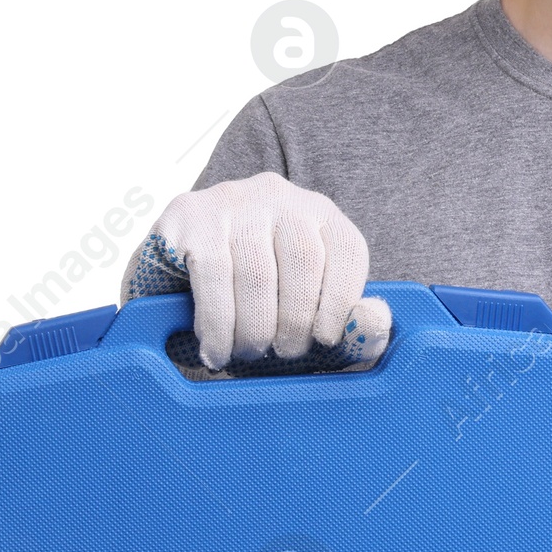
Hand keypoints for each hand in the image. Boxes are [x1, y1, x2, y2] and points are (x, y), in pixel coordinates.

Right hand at [120, 173, 390, 371]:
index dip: (341, 303)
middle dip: (294, 322)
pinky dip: (218, 323)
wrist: (174, 266)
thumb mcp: (304, 304)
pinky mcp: (191, 215)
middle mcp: (281, 196)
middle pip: (304, 262)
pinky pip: (213, 275)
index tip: (324, 341)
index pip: (347, 251)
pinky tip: (216, 348)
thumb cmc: (253, 295)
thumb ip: (348, 320)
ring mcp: (234, 201)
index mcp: (320, 213)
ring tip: (246, 354)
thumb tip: (377, 323)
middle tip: (282, 353)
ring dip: (253, 329)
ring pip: (257, 273)